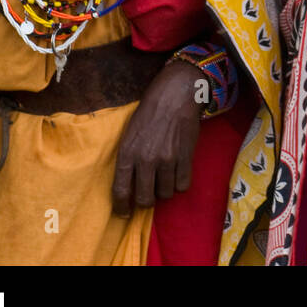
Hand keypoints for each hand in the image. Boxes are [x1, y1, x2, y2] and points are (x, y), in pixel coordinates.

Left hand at [112, 59, 203, 216]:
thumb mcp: (129, 133)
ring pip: (166, 193)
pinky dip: (180, 183)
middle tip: (148, 196)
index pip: (120, 190)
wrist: (175, 94)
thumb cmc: (149, 112)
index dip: (122, 206)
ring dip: (164, 190)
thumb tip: (129, 183)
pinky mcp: (185, 157)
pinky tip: (177, 174)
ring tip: (164, 178)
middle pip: (145, 199)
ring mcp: (167, 159)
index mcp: (127, 153)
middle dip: (146, 201)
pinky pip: (183, 185)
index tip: (124, 212)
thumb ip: (128, 158)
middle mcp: (146, 159)